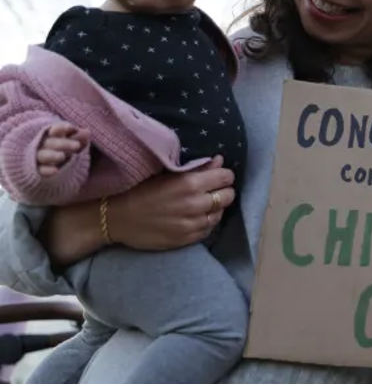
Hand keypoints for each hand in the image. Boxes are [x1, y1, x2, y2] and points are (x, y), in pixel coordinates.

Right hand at [36, 122, 89, 176]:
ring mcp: (39, 157)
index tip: (70, 128)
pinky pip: (40, 170)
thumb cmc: (65, 149)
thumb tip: (87, 131)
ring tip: (62, 156)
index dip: (61, 129)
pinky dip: (47, 170)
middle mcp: (43, 145)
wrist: (53, 167)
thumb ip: (80, 138)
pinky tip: (55, 171)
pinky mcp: (37, 170)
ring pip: (43, 155)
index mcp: (51, 135)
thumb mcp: (74, 143)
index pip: (55, 130)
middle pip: (51, 143)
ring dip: (52, 155)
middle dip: (64, 144)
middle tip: (77, 145)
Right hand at [106, 155, 235, 249]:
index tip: (218, 176)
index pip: (226, 177)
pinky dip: (207, 222)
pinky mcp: (187, 239)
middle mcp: (195, 204)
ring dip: (215, 208)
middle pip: (228, 196)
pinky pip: (209, 229)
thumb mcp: (167, 174)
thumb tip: (219, 160)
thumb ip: (197, 168)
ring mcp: (192, 224)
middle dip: (223, 191)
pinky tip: (197, 217)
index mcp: (190, 183)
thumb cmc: (140, 190)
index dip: (224, 175)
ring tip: (204, 204)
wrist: (117, 218)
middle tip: (213, 190)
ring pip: (220, 214)